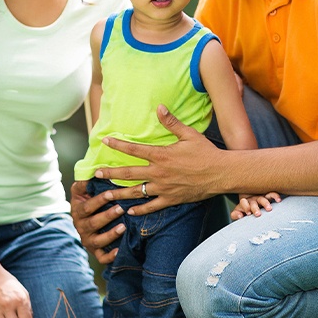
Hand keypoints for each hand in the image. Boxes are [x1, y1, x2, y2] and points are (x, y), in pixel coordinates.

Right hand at [69, 180, 124, 263]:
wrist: (85, 222)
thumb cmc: (88, 201)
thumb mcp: (82, 190)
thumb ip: (85, 182)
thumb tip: (93, 171)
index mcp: (77, 211)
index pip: (87, 207)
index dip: (98, 200)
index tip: (111, 193)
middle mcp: (81, 227)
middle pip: (93, 223)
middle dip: (107, 216)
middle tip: (121, 208)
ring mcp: (88, 240)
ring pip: (98, 240)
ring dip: (110, 234)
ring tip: (123, 227)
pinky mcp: (95, 252)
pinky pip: (101, 257)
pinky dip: (110, 256)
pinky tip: (119, 250)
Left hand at [92, 105, 224, 214]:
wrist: (221, 173)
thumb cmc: (206, 152)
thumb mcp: (188, 134)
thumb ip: (171, 122)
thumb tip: (159, 106)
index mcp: (160, 155)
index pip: (133, 149)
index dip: (117, 144)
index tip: (104, 141)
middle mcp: (158, 173)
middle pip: (128, 173)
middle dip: (110, 173)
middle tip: (96, 174)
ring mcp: (163, 188)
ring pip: (136, 192)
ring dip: (119, 193)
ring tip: (106, 195)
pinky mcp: (171, 200)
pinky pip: (151, 207)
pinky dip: (139, 210)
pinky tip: (129, 211)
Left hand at [231, 192, 281, 219]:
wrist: (251, 193)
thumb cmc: (246, 206)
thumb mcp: (239, 210)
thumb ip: (235, 214)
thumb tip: (239, 216)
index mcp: (245, 203)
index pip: (243, 203)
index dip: (245, 207)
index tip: (247, 213)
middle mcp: (253, 200)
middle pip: (253, 203)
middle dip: (255, 208)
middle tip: (257, 214)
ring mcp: (260, 197)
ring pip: (262, 199)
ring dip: (265, 203)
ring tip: (269, 209)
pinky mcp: (268, 195)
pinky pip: (272, 194)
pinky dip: (275, 196)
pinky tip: (278, 200)